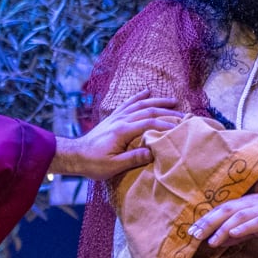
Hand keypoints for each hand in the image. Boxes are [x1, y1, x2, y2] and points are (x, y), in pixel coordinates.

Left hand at [53, 93, 183, 178]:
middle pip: (148, 111)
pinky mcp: (113, 117)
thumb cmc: (93, 163)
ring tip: (172, 101)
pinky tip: (147, 92)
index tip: (179, 128)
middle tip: (183, 114)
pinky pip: (128, 103)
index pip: (149, 123)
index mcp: (122, 131)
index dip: (165, 124)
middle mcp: (121, 120)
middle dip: (167, 111)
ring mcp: (116, 117)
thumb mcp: (113, 166)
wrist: (75, 155)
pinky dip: (138, 97)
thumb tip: (153, 152)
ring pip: (140, 104)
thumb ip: (133, 158)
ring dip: (157, 101)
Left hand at [187, 192, 257, 247]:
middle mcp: (254, 203)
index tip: (191, 231)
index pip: (222, 210)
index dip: (206, 219)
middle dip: (209, 222)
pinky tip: (234, 233)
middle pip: (226, 210)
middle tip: (194, 235)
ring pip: (239, 216)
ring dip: (223, 228)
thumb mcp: (257, 228)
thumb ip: (240, 232)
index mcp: (248, 204)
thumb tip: (221, 240)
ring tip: (211, 241)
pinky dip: (245, 227)